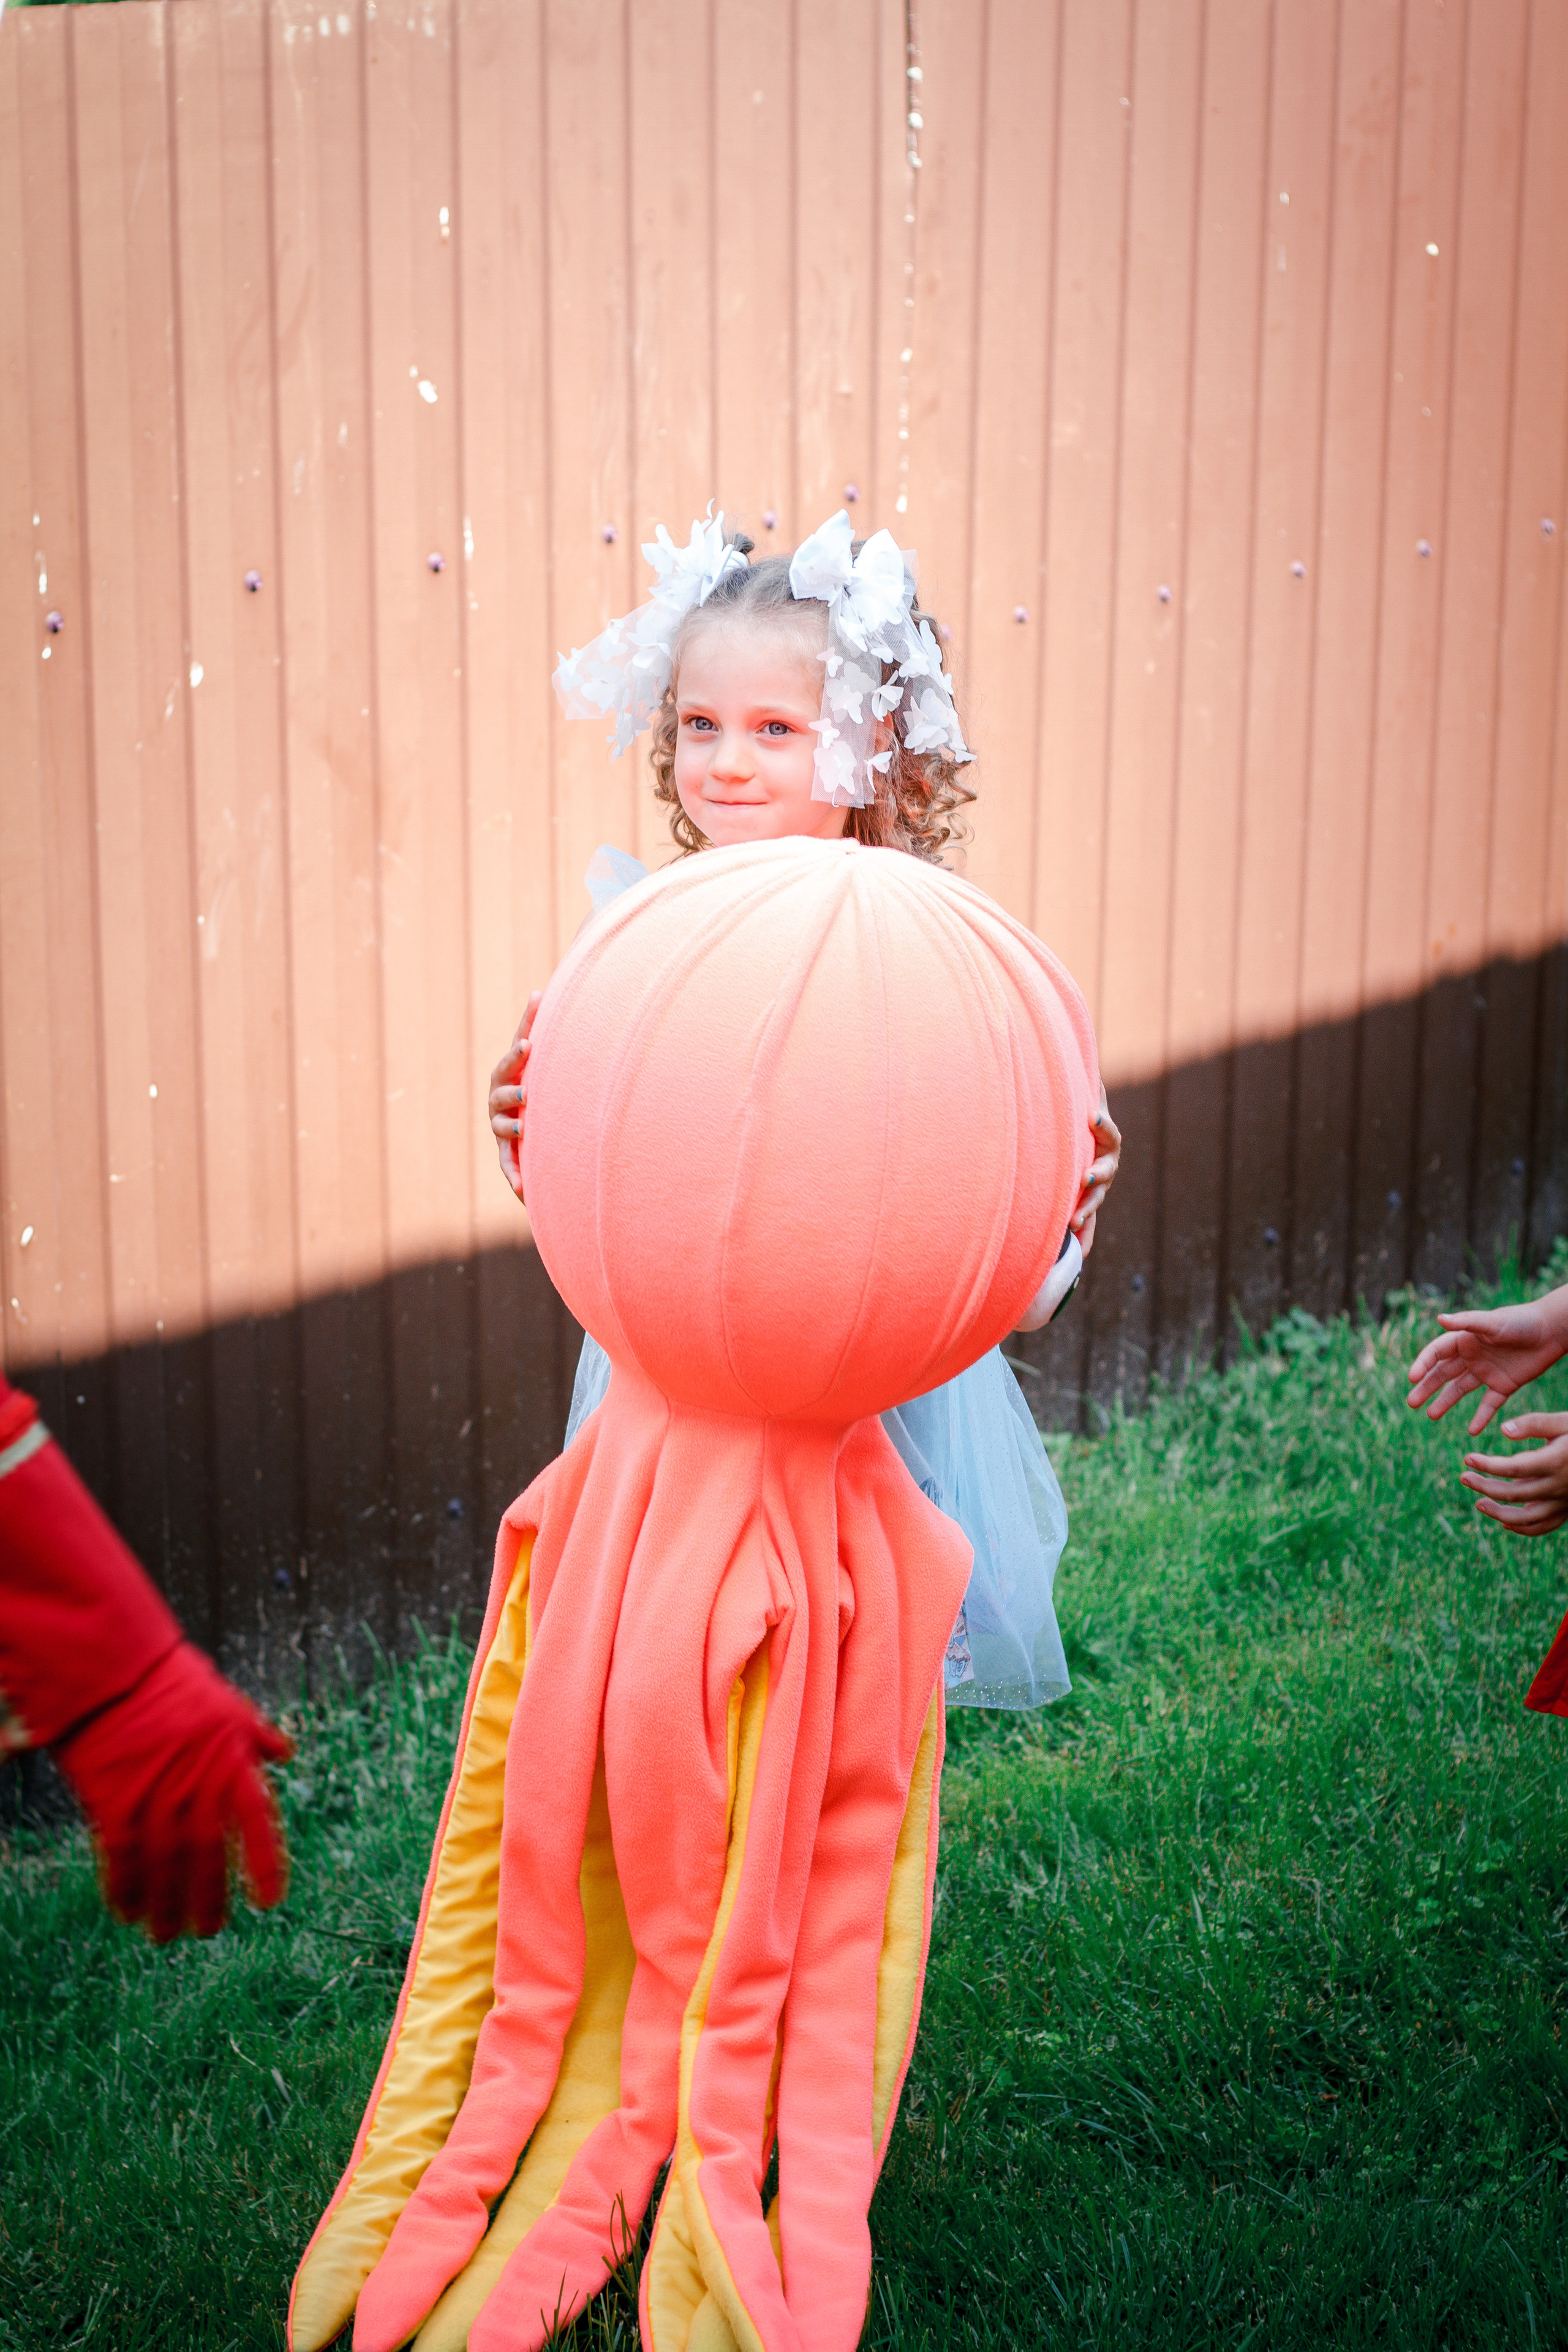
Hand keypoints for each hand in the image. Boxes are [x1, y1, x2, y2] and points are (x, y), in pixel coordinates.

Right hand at [54, 1642, 292, 1941]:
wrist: (117, 1674)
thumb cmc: (175, 1687)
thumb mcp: (229, 1705)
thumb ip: (257, 1736)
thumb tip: (287, 1752)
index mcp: (233, 1764)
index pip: (260, 1822)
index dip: (265, 1864)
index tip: (270, 1903)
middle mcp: (199, 1787)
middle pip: (209, 1857)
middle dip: (209, 1899)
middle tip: (209, 1931)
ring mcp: (157, 1798)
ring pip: (166, 1868)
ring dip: (167, 1905)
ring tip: (167, 1934)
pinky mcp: (116, 1805)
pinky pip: (124, 1859)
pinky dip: (126, 1889)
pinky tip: (127, 1912)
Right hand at [489, 993, 542, 1202]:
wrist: (532, 1120)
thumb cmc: (536, 1080)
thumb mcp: (537, 1059)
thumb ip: (535, 1027)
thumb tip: (540, 990)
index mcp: (508, 1075)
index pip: (512, 1060)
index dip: (518, 1053)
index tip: (529, 1044)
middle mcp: (500, 1100)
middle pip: (500, 1094)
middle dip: (512, 1092)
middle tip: (528, 1093)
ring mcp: (501, 1127)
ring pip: (501, 1128)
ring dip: (510, 1128)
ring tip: (523, 1129)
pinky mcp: (508, 1153)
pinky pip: (508, 1166)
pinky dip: (514, 1177)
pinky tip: (523, 1192)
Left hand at [1071, 1083, 1120, 1259]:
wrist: (1077, 1139)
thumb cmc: (1076, 1117)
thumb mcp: (1081, 1100)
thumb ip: (1084, 1086)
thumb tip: (1076, 1046)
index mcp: (1105, 1141)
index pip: (1110, 1134)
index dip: (1103, 1124)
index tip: (1091, 1116)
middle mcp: (1105, 1165)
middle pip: (1105, 1172)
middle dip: (1096, 1177)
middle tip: (1084, 1178)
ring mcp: (1097, 1187)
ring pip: (1095, 1201)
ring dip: (1086, 1211)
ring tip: (1073, 1221)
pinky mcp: (1085, 1204)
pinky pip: (1089, 1224)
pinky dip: (1084, 1238)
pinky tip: (1078, 1253)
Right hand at [1406, 1287, 1567, 1434]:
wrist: (1551, 1331)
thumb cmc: (1521, 1321)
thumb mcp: (1492, 1322)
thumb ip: (1466, 1322)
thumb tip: (1439, 1318)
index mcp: (1465, 1339)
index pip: (1436, 1353)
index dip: (1423, 1364)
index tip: (1412, 1378)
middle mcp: (1472, 1357)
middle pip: (1443, 1374)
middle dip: (1426, 1388)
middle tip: (1411, 1403)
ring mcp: (1487, 1372)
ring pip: (1460, 1390)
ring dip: (1445, 1402)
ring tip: (1431, 1416)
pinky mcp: (1504, 1385)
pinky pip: (1489, 1404)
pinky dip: (1481, 1417)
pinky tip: (1472, 1431)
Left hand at [1460, 1412, 1567, 1535]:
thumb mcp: (1564, 1421)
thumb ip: (1535, 1423)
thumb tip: (1503, 1429)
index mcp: (1555, 1461)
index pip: (1513, 1468)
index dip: (1487, 1465)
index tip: (1467, 1458)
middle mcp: (1558, 1486)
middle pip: (1514, 1494)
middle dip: (1484, 1486)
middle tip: (1463, 1477)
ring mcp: (1563, 1502)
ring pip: (1526, 1518)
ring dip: (1498, 1513)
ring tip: (1479, 1504)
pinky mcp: (1567, 1510)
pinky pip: (1544, 1527)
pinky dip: (1523, 1529)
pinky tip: (1504, 1523)